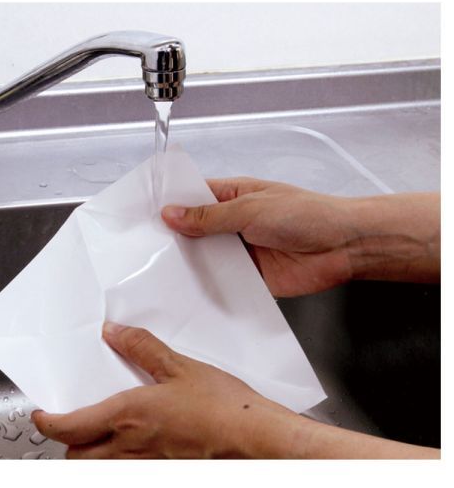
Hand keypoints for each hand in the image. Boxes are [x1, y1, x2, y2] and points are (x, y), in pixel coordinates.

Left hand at [31, 322, 305, 458]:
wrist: (255, 441)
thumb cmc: (222, 408)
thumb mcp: (180, 367)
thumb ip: (142, 348)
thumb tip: (114, 333)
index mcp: (128, 417)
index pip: (68, 427)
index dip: (47, 422)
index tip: (41, 413)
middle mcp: (129, 449)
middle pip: (75, 459)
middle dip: (68, 443)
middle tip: (73, 424)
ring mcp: (145, 468)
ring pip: (98, 471)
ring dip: (90, 456)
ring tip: (101, 436)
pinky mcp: (162, 477)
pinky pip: (126, 474)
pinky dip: (119, 463)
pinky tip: (137, 446)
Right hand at [162, 177, 357, 296]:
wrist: (343, 247)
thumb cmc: (305, 214)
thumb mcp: (250, 209)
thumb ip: (210, 216)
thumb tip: (172, 213)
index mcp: (233, 197)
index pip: (193, 197)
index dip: (170, 204)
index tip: (143, 215)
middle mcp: (233, 223)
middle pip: (196, 229)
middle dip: (175, 237)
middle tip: (145, 247)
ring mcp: (241, 251)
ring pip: (206, 257)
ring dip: (190, 263)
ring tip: (157, 271)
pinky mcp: (250, 277)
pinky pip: (223, 281)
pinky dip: (209, 285)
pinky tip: (189, 291)